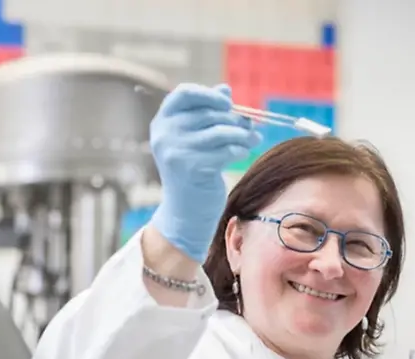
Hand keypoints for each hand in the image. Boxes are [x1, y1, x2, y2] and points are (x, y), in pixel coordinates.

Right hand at [148, 83, 261, 261]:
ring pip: (221, 131)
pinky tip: (243, 153)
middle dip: (234, 119)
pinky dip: (240, 149)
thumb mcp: (194, 140)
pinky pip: (226, 149)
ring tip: (252, 138)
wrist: (185, 213)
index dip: (208, 94)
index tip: (227, 103)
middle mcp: (165, 136)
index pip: (183, 94)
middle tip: (249, 126)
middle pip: (208, 112)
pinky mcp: (193, 168)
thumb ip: (206, 114)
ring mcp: (177, 152)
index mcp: (162, 124)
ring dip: (242, 134)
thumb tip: (225, 89)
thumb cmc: (192, 172)